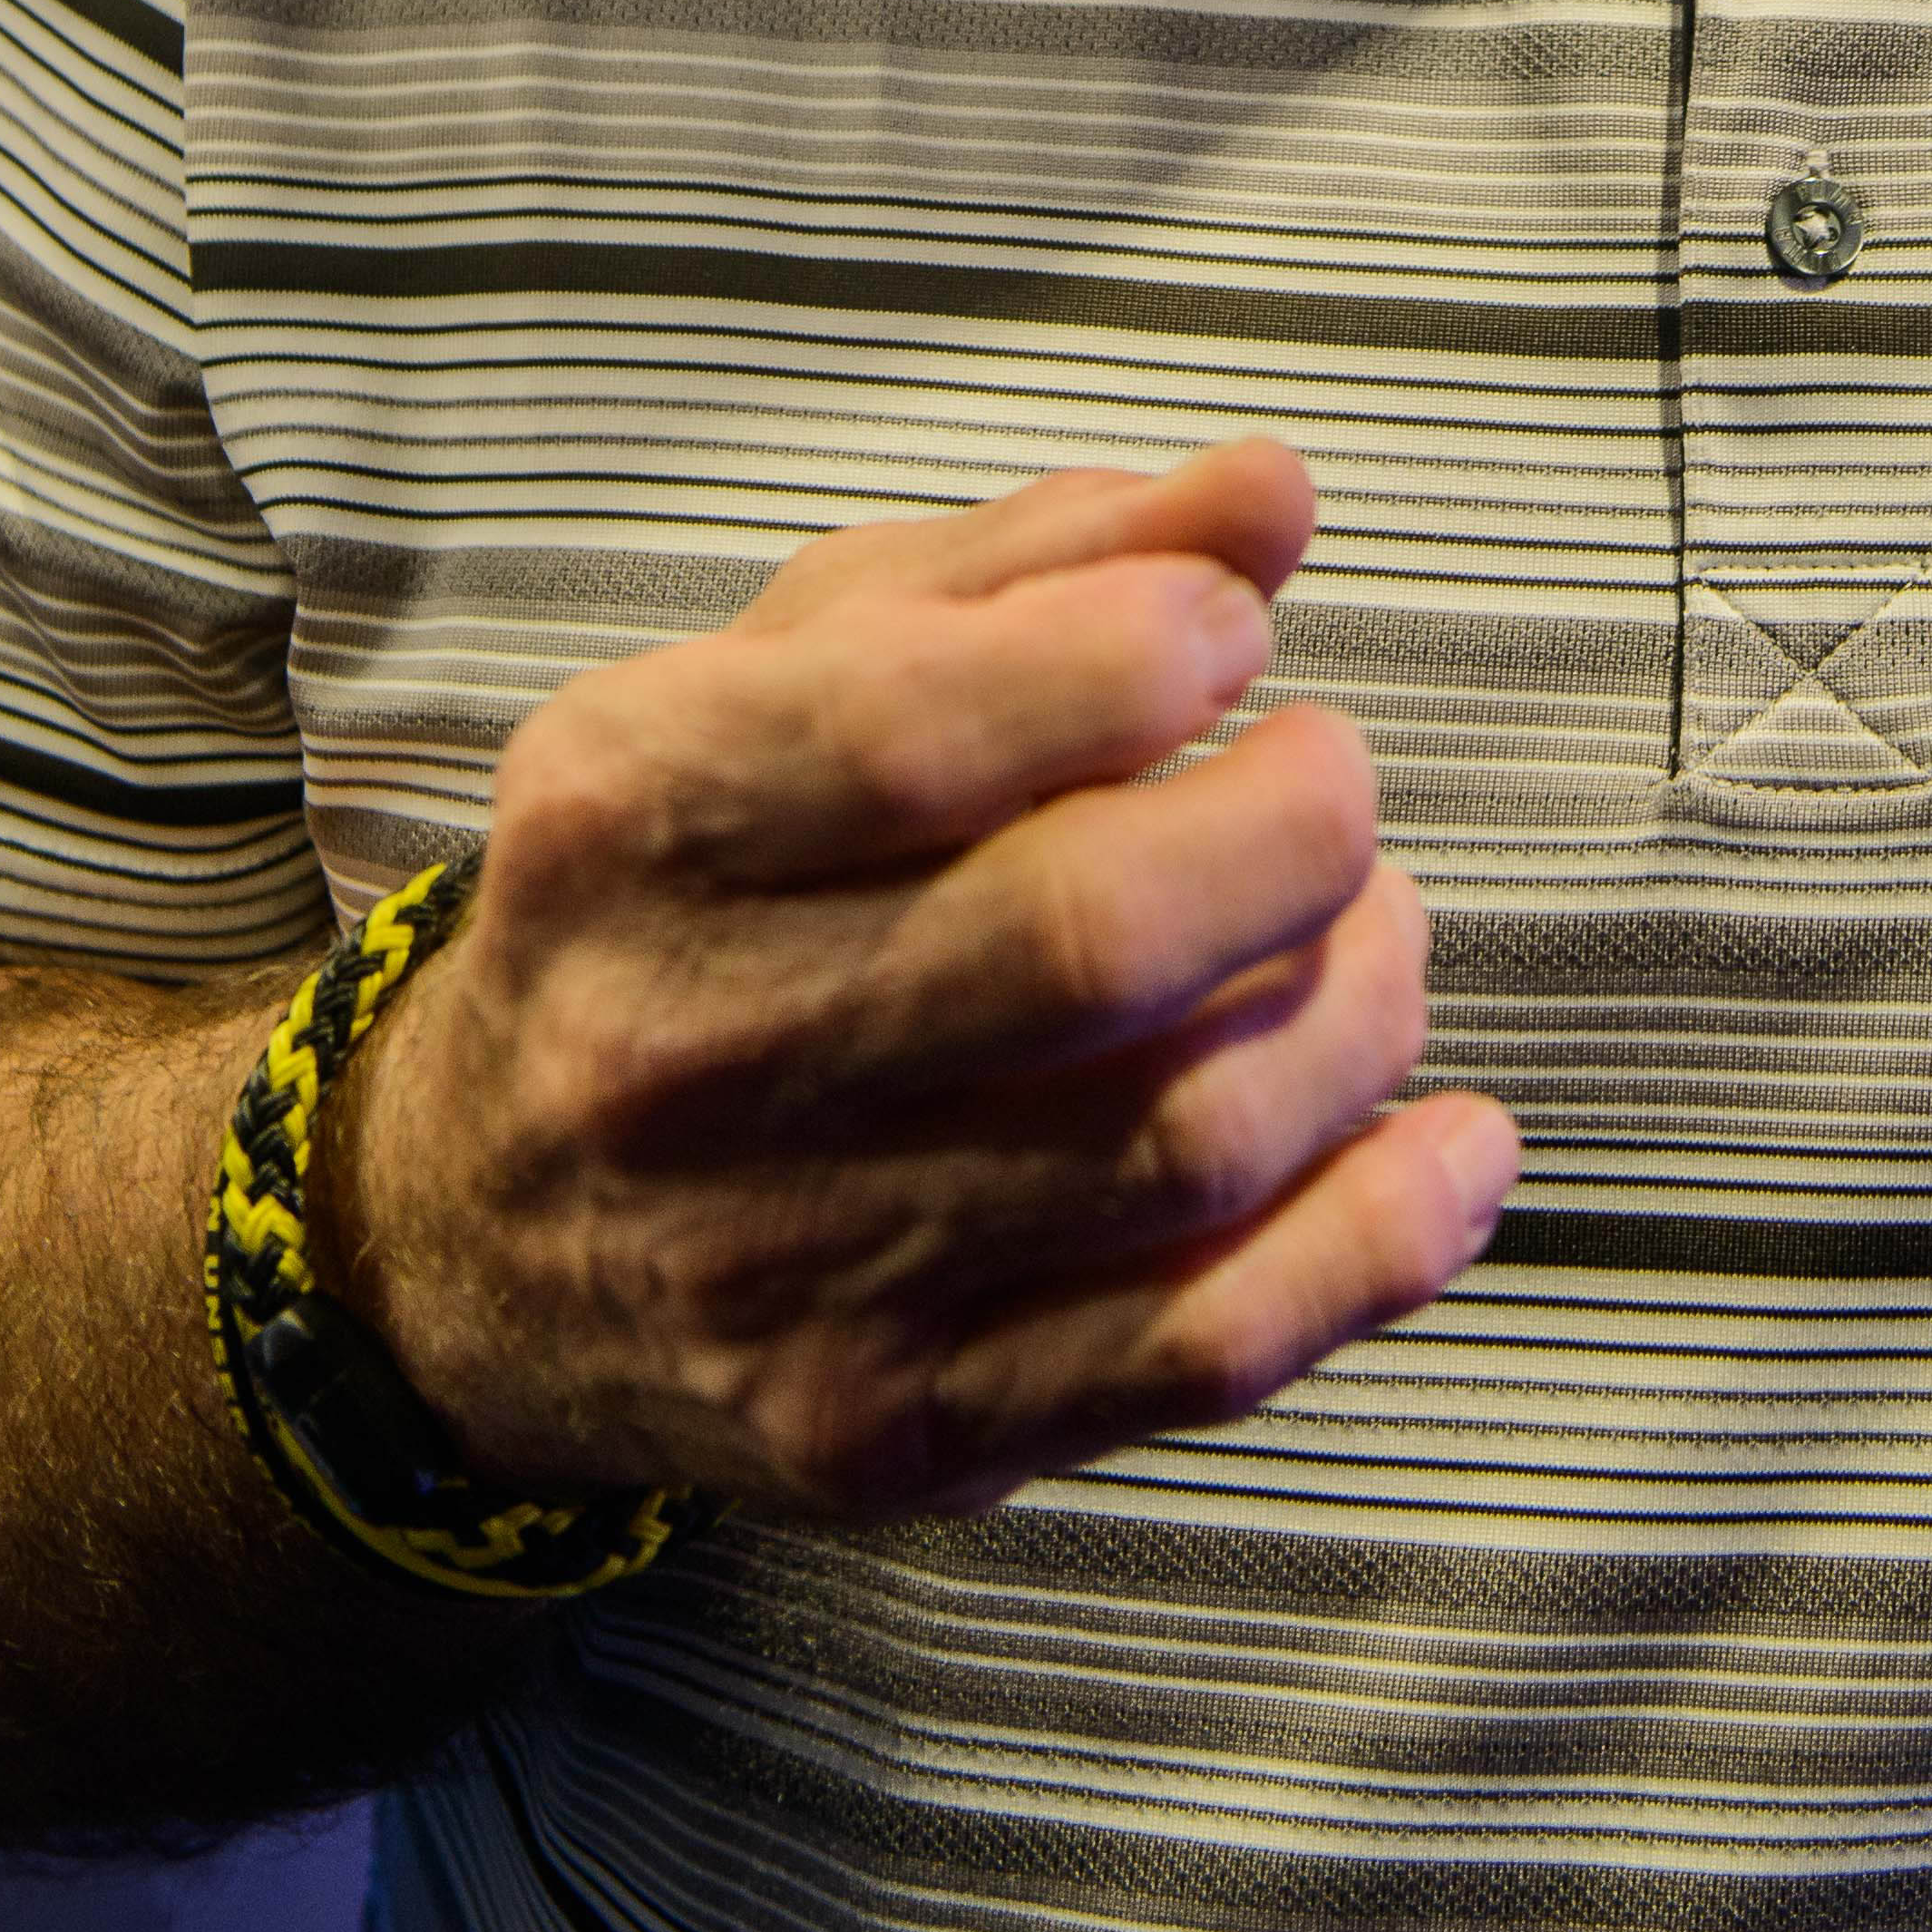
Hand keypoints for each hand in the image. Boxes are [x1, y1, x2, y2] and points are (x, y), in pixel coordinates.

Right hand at [323, 438, 1512, 1518]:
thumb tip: (1267, 496)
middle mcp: (684, 1055)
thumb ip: (1040, 564)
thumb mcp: (797, 669)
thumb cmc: (697, 892)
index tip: (1227, 628)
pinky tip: (1449, 1147)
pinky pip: (1200, 1352)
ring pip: (1180, 1143)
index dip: (1132, 655)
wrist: (482, 1237)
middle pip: (1086, 944)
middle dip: (1292, 831)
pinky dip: (1376, 1241)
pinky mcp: (897, 1435)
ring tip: (1365, 931)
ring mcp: (791, 1272)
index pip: (916, 730)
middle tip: (1329, 784)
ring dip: (1355, 1011)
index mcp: (634, 820)